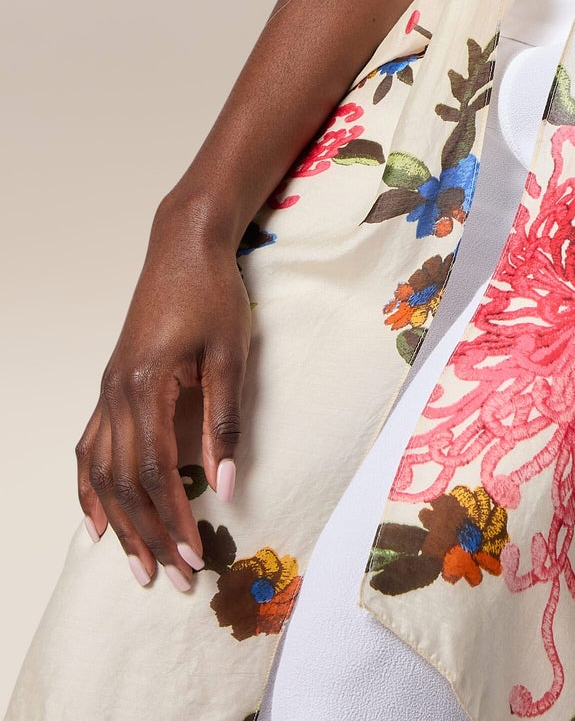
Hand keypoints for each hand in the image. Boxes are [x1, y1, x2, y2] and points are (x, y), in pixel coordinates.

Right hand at [76, 199, 250, 590]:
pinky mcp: (111, 386)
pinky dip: (91, 489)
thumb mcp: (231, 354)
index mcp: (147, 386)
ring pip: (103, 473)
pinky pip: (90, 448)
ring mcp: (108, 391)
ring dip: (121, 523)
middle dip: (149, 535)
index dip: (172, 520)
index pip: (155, 472)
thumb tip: (226, 484)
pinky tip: (99, 520)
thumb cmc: (214, 294)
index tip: (192, 557)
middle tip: (172, 578)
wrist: (184, 247)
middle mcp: (117, 394)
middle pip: (125, 483)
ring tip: (138, 565)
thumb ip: (225, 420)